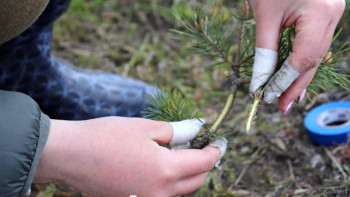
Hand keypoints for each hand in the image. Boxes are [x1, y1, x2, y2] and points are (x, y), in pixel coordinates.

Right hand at [33, 117, 226, 196]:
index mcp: (166, 171)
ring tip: (182, 153)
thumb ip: (177, 131)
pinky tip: (163, 165)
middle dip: (204, 164)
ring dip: (188, 174)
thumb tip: (197, 128)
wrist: (71, 155)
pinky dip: (171, 182)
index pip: (203, 163)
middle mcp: (160, 193)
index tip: (220, 141)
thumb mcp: (146, 128)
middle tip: (202, 146)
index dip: (215, 151)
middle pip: (197, 181)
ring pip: (181, 191)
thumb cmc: (107, 137)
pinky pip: (164, 195)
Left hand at [249, 0, 344, 114]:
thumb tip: (259, 82)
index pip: (303, 58)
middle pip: (314, 59)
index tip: (267, 97)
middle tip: (279, 106)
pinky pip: (315, 42)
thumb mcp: (264, 16)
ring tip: (285, 96)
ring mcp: (334, 12)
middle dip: (294, 84)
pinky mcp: (327, 12)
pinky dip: (303, 59)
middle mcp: (334, 14)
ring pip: (316, 53)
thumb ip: (264, 51)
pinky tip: (294, 75)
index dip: (285, 81)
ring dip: (299, 75)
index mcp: (320, 13)